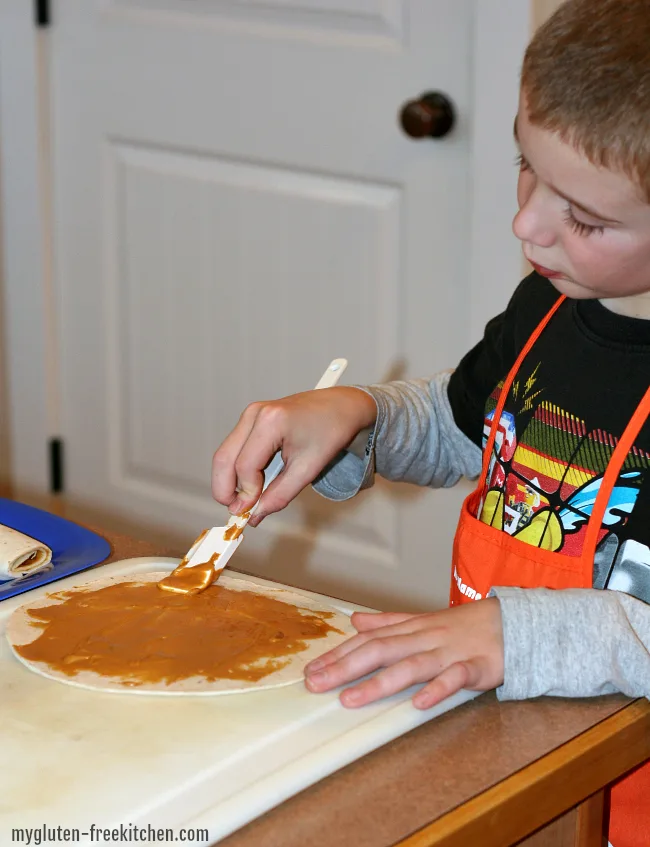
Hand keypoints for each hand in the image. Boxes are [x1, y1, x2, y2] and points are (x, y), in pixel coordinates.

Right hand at [211, 387, 376, 524]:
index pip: (245, 466)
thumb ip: (280, 494)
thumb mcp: (309, 468)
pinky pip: (234, 448)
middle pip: (224, 458)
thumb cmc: (331, 430)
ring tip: (243, 502)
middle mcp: (255, 414)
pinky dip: (236, 470)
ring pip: (225, 454)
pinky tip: (249, 485)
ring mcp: (251, 414)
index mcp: (271, 421)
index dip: (246, 494)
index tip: (251, 513)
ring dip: (229, 481)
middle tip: (236, 512)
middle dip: (225, 489)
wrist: (341, 407)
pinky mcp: (252, 419)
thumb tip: (256, 513)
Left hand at [304, 598, 503, 709]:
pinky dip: (437, 689)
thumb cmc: (466, 625)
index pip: (368, 641)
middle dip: (345, 667)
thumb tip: (355, 621)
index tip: (311, 671)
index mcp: (412, 628)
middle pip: (380, 651)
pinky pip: (455, 679)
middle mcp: (425, 638)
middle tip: (316, 684)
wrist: (515, 622)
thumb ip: (389, 622)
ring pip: (411, 666)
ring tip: (350, 699)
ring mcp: (450, 652)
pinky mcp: (476, 667)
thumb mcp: (424, 620)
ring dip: (379, 683)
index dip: (339, 655)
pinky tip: (418, 703)